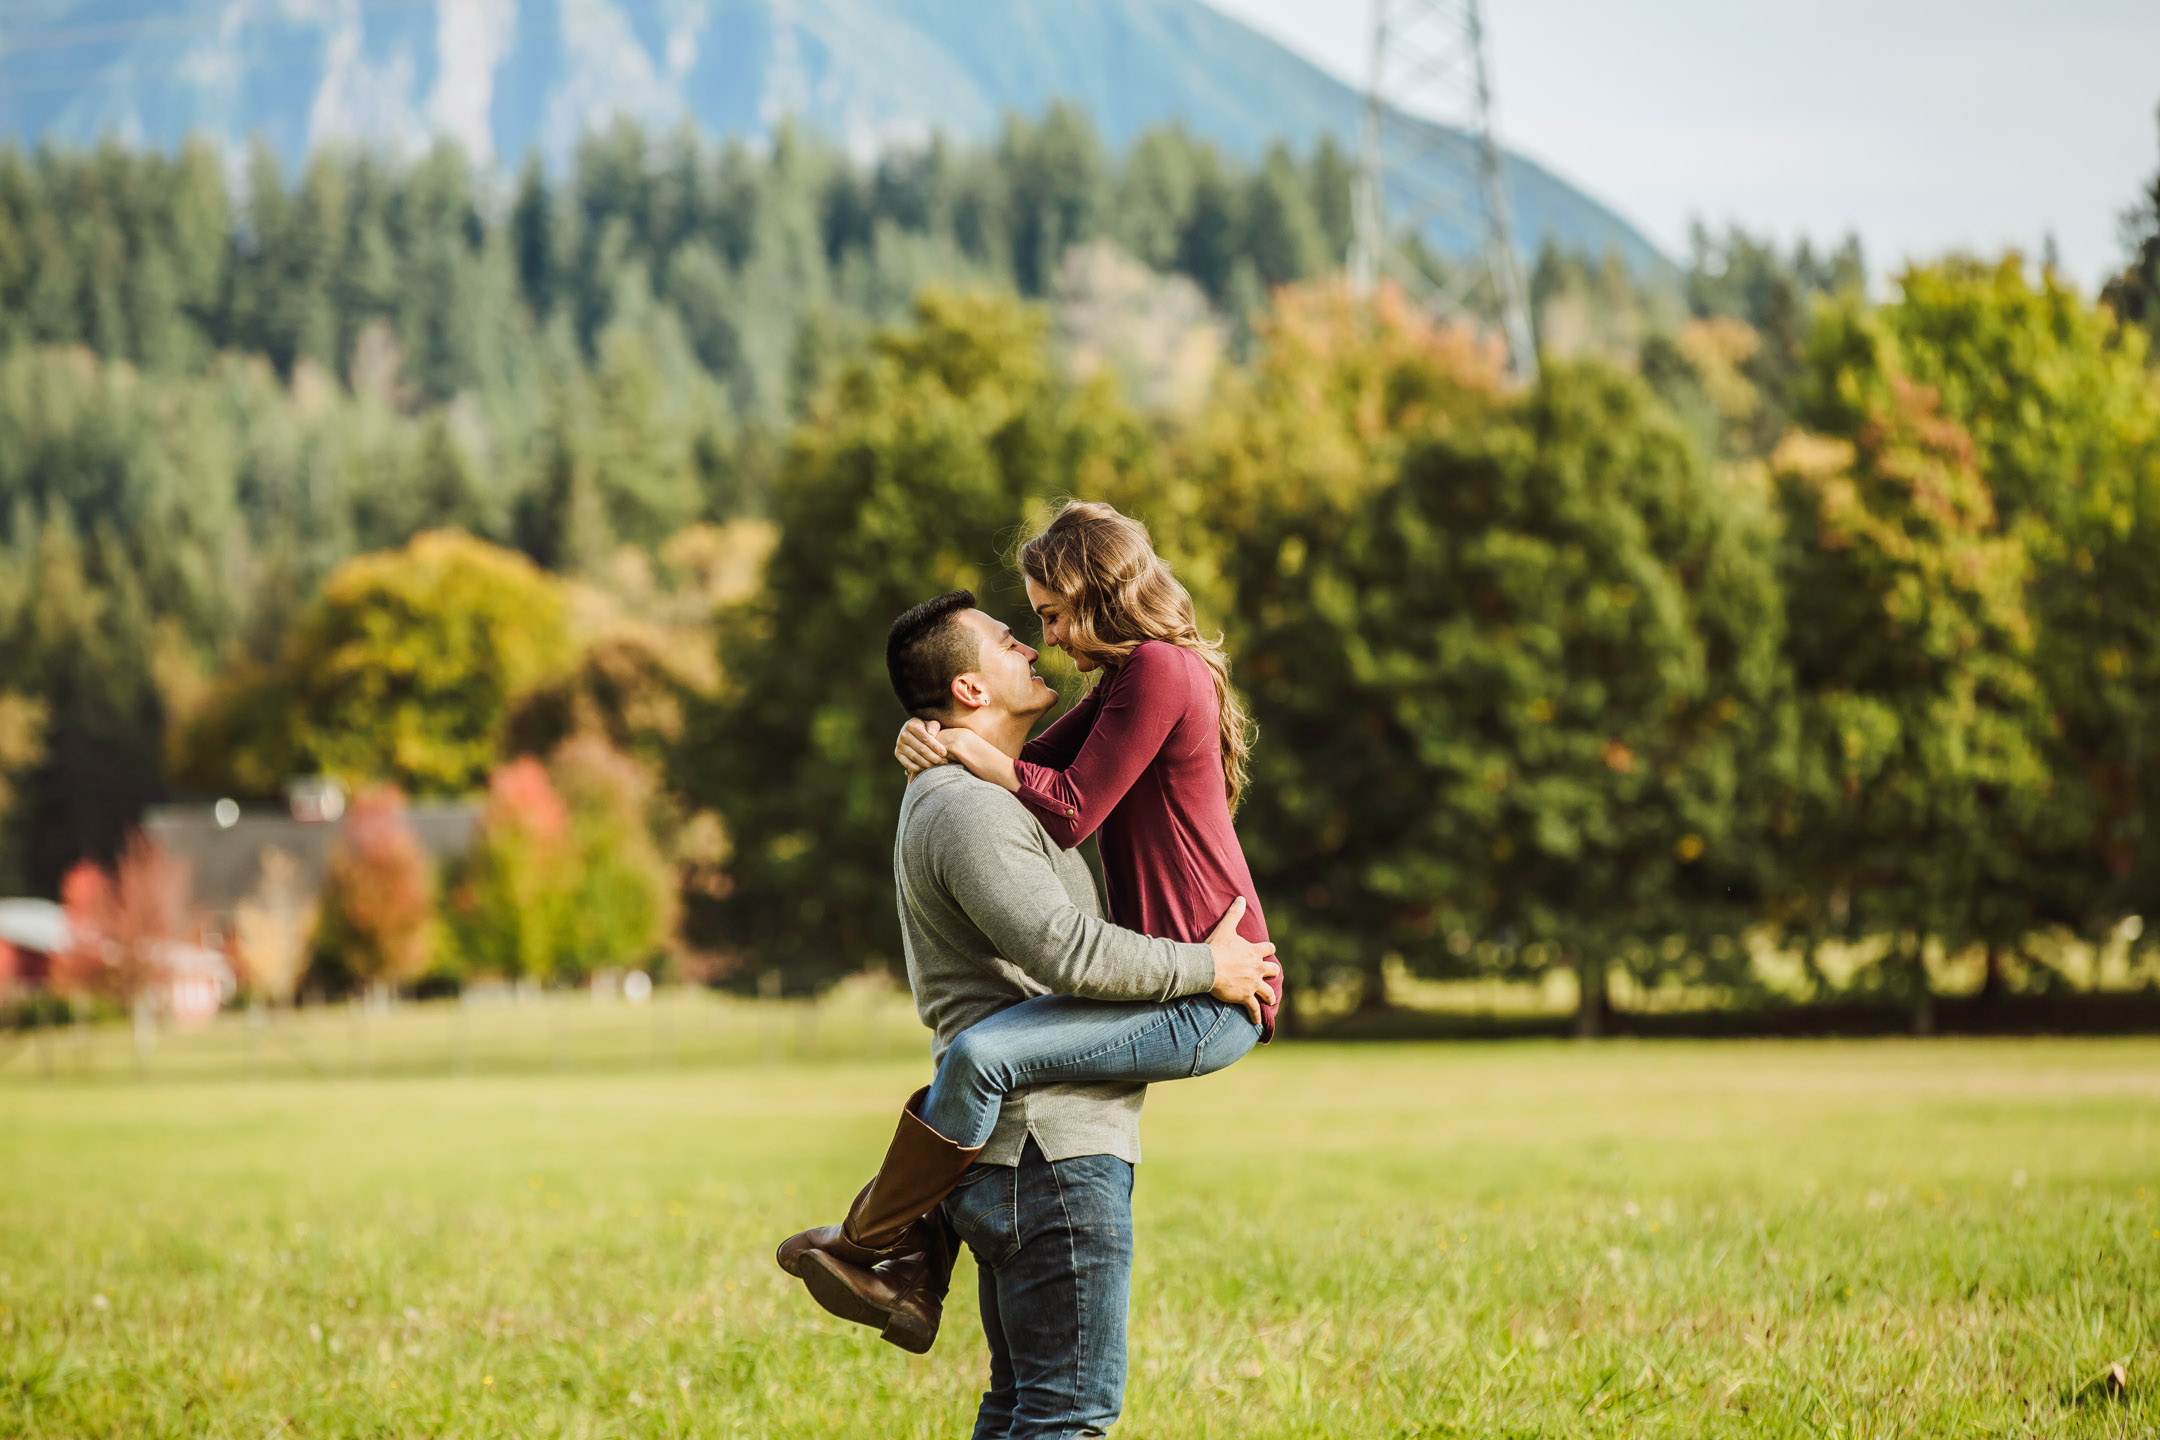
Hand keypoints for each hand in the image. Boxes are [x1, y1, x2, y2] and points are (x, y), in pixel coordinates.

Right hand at [896, 718, 947, 775]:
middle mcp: (903, 735)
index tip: (944, 753)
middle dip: (933, 757)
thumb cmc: (926, 728)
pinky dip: (918, 768)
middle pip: (921, 749)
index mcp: (912, 725)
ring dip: (927, 763)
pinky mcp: (898, 754)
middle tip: (942, 761)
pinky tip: (927, 769)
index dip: (935, 747)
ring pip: (915, 757)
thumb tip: (931, 734)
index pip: (925, 738)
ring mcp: (899, 745)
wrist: (912, 731)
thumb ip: (933, 726)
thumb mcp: (930, 723)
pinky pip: (908, 764)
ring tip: (937, 766)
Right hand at [1204, 897, 1279, 1026]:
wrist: (1208, 968)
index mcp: (1254, 952)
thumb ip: (1235, 913)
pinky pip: (1254, 1009)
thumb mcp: (1226, 928)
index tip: (1268, 950)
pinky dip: (1255, 1016)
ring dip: (1270, 996)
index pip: (1268, 948)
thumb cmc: (1216, 948)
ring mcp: (1253, 984)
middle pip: (1273, 970)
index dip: (1268, 949)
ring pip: (1268, 993)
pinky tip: (1257, 1022)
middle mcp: (1257, 968)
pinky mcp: (1245, 997)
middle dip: (1273, 973)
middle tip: (1271, 975)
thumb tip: (1241, 898)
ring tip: (1271, 1000)